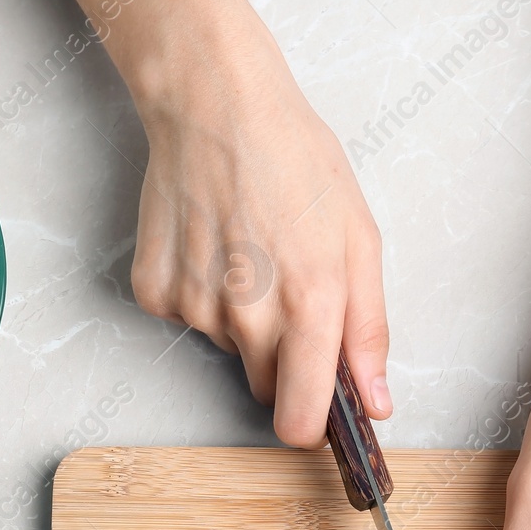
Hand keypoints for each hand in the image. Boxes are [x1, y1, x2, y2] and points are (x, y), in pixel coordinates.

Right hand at [120, 0, 388, 445]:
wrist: (215, 106)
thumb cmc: (296, 162)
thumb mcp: (360, 240)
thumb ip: (369, 331)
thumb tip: (375, 403)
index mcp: (310, 305)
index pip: (300, 421)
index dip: (312, 422)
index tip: (319, 408)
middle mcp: (248, 314)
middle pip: (266, 387)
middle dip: (283, 359)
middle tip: (289, 292)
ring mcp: (195, 306)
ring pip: (228, 349)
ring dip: (242, 319)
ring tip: (251, 251)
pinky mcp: (155, 291)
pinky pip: (185, 321)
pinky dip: (200, 295)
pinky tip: (212, 246)